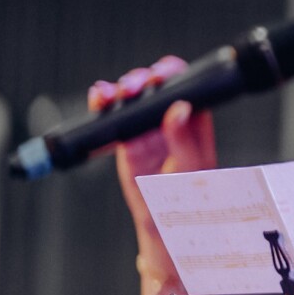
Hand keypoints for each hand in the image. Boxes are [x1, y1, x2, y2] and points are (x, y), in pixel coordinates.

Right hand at [90, 57, 217, 263]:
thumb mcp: (190, 168)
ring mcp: (146, 127)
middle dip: (141, 80)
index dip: (170, 73)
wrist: (163, 221)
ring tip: (110, 94)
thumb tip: (179, 109)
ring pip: (131, 98)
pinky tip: (99, 98)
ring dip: (119, 89)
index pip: (184, 85)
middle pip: (154, 86)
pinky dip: (103, 105)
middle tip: (133, 88)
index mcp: (194, 120)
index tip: (159, 74)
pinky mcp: (126, 139)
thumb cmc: (187, 196)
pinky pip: (114, 116)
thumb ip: (183, 139)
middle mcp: (170, 118)